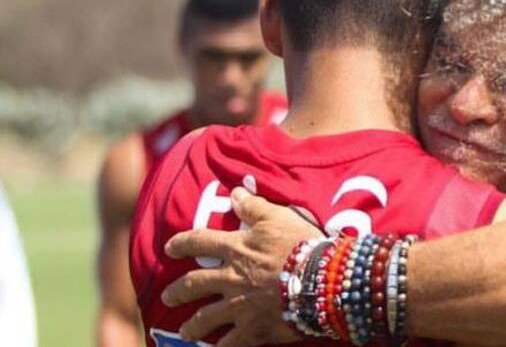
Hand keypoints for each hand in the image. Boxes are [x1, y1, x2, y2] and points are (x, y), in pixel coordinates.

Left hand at [162, 187, 322, 345]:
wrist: (321, 279)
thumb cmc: (302, 244)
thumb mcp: (278, 217)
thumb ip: (254, 206)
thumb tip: (235, 192)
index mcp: (236, 249)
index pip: (200, 242)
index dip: (182, 244)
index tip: (169, 248)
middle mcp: (231, 278)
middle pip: (194, 285)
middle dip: (178, 291)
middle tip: (167, 296)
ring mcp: (240, 306)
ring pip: (206, 319)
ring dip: (193, 326)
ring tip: (186, 332)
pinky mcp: (254, 329)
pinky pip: (230, 344)